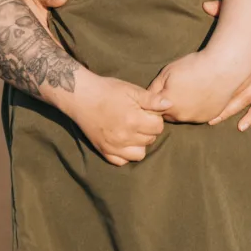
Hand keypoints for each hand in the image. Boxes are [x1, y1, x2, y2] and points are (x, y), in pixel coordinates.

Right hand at [22, 0, 171, 165]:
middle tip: (139, 117)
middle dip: (148, 129)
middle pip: (150, 139)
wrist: (81, 96)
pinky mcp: (104, 151)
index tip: (147, 110)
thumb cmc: (107, 90)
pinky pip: (122, 161)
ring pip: (139, 154)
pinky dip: (125, 153)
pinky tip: (123, 140)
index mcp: (133, 120)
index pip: (158, 127)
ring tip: (133, 130)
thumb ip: (151, 100)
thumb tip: (169, 105)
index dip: (155, 117)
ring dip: (140, 143)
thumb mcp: (131, 90)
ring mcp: (113, 146)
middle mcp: (124, 137)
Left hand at [148, 51, 236, 123]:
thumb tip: (146, 98)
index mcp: (168, 105)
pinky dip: (195, 109)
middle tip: (172, 91)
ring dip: (181, 109)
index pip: (152, 111)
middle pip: (167, 116)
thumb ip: (154, 88)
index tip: (154, 97)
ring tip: (187, 92)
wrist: (222, 68)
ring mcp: (196, 118)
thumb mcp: (167, 72)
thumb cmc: (193, 66)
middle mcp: (181, 116)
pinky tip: (198, 95)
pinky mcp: (209, 117)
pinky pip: (197, 116)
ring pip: (182, 117)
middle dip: (166, 107)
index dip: (151, 104)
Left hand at [202, 0, 250, 130]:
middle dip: (214, 102)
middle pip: (230, 90)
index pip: (222, 71)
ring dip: (228, 112)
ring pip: (243, 101)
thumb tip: (205, 4)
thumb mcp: (244, 20)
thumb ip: (223, 11)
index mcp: (242, 55)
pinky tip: (241, 127)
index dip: (208, 81)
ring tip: (213, 121)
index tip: (193, 89)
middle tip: (198, 111)